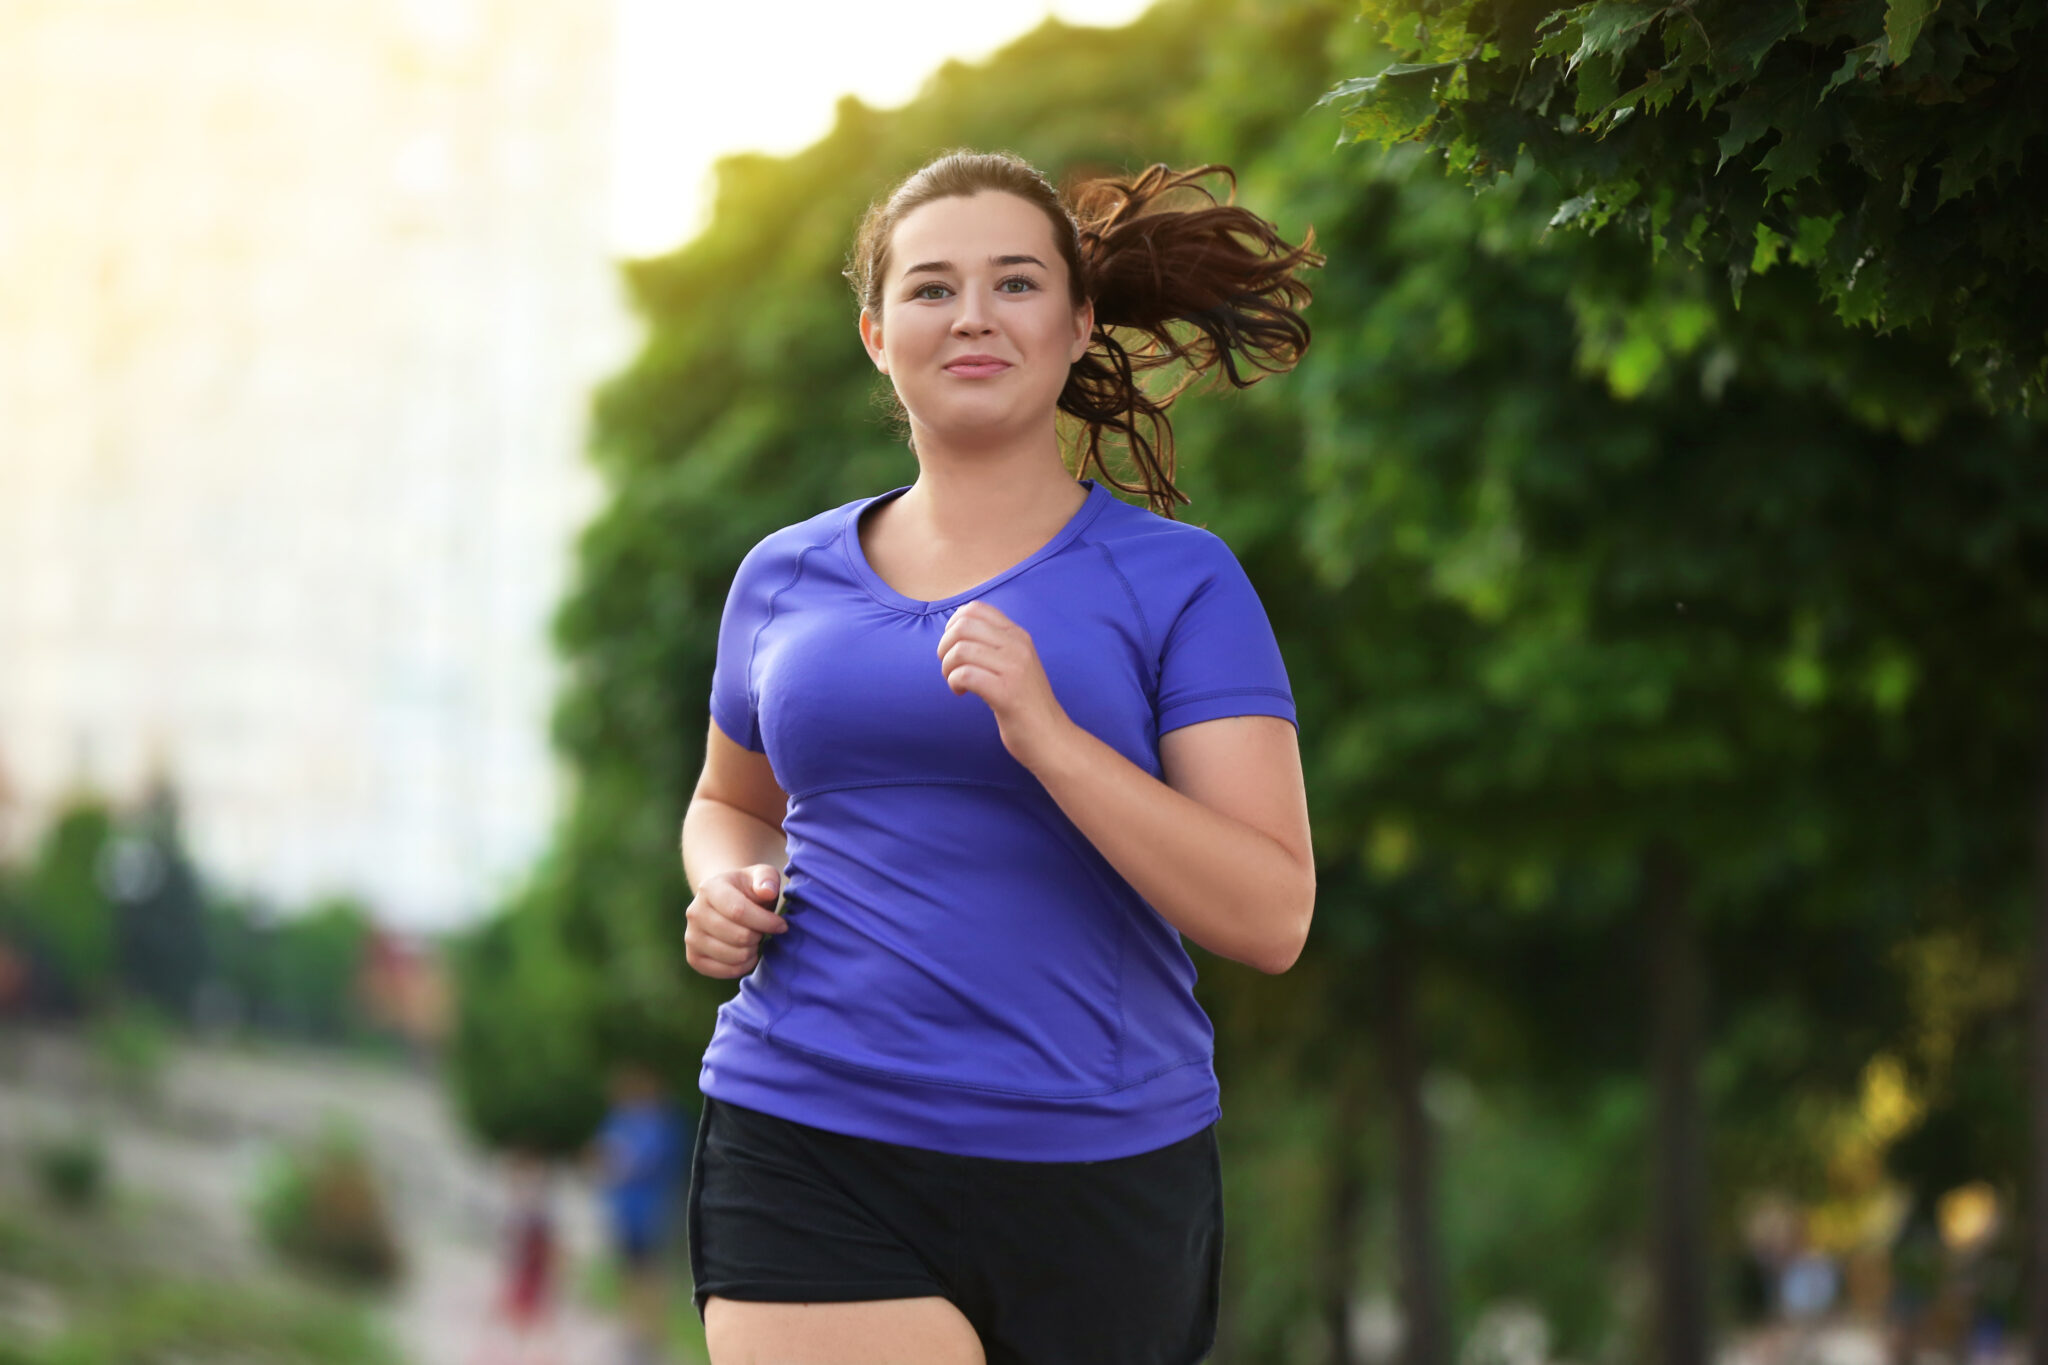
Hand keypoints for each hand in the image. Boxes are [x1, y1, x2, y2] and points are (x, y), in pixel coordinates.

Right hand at [684, 864, 787, 978]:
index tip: (781, 925)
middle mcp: (694, 913)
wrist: (724, 903)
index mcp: (709, 888)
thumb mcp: (761, 876)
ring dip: (752, 951)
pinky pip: (725, 971)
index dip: (765, 921)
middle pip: (738, 936)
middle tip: (762, 931)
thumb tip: (767, 892)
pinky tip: (747, 954)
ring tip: (754, 940)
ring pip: (734, 956)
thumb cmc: (748, 889)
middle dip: (759, 936)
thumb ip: (767, 878)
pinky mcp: (693, 958)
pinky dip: (743, 966)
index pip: (739, 911)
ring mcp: (691, 937)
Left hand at [936, 600, 1075, 770]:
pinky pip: (966, 674)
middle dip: (945, 646)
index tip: (954, 646)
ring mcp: (1014, 668)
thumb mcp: (1016, 663)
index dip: (953, 624)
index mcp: (1018, 636)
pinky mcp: (1006, 693)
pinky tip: (960, 693)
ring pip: (961, 650)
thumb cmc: (1026, 703)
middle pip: (963, 626)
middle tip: (950, 667)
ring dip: (948, 667)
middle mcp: (1018, 646)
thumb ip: (995, 645)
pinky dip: (954, 683)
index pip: (976, 609)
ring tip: (955, 682)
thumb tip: (956, 631)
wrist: (1050, 737)